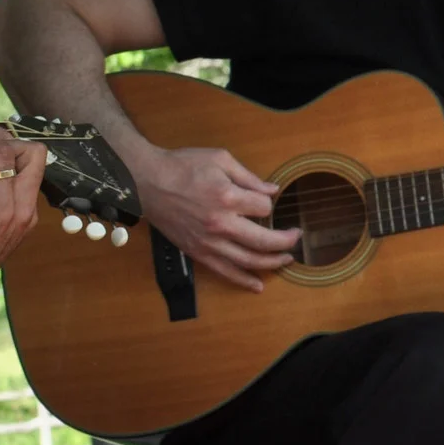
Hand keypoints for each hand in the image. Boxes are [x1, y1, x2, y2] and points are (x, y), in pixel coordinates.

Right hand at [131, 145, 299, 291]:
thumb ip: (248, 177)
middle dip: (285, 241)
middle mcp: (220, 223)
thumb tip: (272, 191)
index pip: (263, 207)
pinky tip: (258, 285)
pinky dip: (243, 280)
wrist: (147, 181)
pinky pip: (224, 271)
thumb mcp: (219, 159)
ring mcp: (208, 241)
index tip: (262, 199)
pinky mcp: (197, 252)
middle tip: (296, 238)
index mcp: (227, 197)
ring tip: (286, 259)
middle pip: (264, 240)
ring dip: (272, 263)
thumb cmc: (182, 166)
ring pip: (248, 260)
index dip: (268, 203)